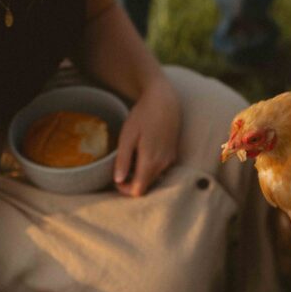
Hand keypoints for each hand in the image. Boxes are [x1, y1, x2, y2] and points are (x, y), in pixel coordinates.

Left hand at [114, 75, 179, 196]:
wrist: (165, 100)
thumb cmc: (143, 116)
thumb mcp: (127, 136)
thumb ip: (123, 160)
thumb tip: (118, 181)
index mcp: (150, 162)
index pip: (138, 191)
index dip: (125, 189)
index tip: (117, 179)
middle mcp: (163, 165)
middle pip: (146, 186)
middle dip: (132, 182)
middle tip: (120, 167)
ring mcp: (170, 160)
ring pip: (154, 179)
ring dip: (141, 175)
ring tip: (131, 158)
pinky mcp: (173, 155)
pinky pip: (160, 169)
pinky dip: (150, 168)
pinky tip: (143, 153)